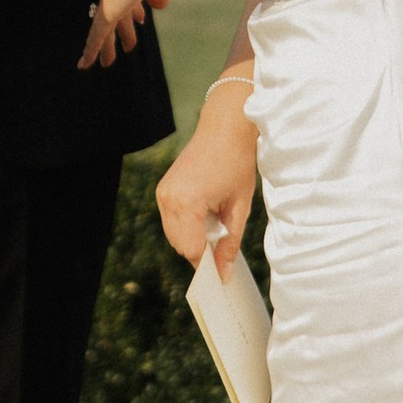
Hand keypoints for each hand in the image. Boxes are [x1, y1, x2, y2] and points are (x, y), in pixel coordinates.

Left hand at [77, 0, 172, 69]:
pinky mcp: (107, 11)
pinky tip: (85, 65)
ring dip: (108, 45)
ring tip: (108, 62)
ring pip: (104, 27)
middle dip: (122, 29)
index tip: (141, 19)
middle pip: (116, 11)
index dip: (135, 9)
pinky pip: (96, 35)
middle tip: (129, 45)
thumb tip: (158, 7)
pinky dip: (91, 51)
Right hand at [157, 88, 257, 275]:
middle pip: (181, 245)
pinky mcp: (163, 189)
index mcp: (187, 203)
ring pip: (174, 235)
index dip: (208, 265)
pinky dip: (187, 226)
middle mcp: (169, 199)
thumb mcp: (240, 206)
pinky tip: (206, 214)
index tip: (222, 275)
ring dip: (193, 238)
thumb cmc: (237, 162)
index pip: (193, 250)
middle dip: (200, 252)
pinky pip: (172, 220)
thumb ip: (230, 243)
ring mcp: (163, 193)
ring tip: (217, 225)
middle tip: (223, 251)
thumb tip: (224, 273)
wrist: (225, 127)